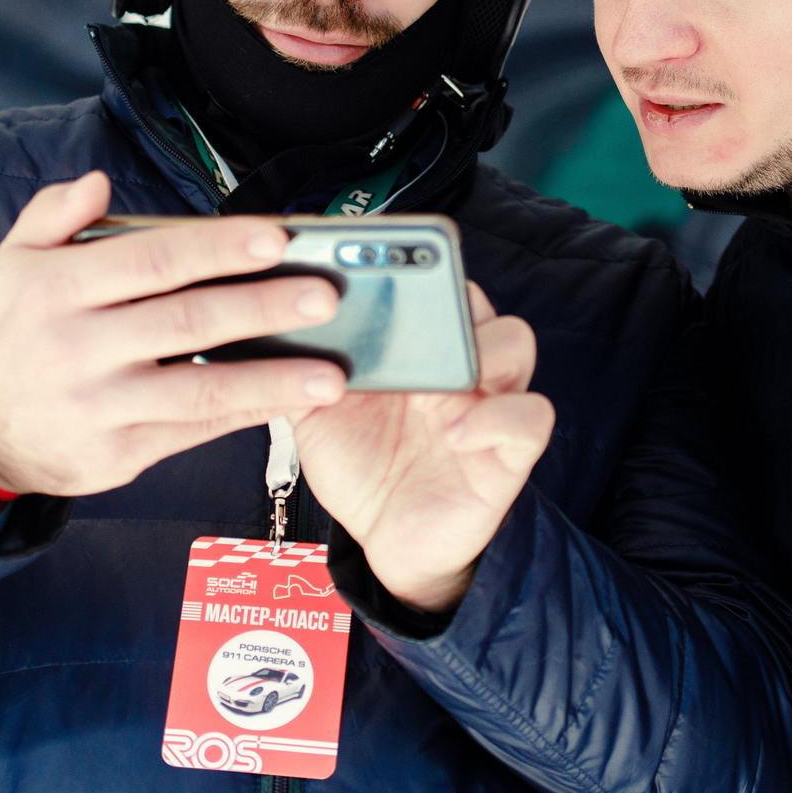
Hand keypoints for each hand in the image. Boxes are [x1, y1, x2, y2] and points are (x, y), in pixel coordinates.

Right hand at [0, 171, 348, 495]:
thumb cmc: (17, 331)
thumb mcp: (13, 264)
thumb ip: (53, 216)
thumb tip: (97, 183)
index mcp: (55, 288)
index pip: (150, 261)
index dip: (216, 249)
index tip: (276, 238)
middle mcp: (77, 347)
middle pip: (185, 322)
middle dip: (262, 308)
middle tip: (324, 296)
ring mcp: (100, 405)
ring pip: (199, 389)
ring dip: (271, 380)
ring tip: (330, 374)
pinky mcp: (118, 452)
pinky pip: (194, 430)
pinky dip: (246, 414)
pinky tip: (291, 401)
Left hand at [289, 282, 552, 611]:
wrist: (385, 540)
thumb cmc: (359, 465)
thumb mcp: (315, 412)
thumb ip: (297, 368)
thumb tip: (263, 320)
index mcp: (415, 343)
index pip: (426, 279)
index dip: (409, 259)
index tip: (368, 252)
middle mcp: (458, 362)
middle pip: (475, 298)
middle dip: (448, 290)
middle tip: (412, 303)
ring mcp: (489, 402)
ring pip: (516, 341)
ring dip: (481, 347)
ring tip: (437, 378)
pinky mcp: (509, 451)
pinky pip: (529, 417)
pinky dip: (496, 419)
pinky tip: (454, 435)